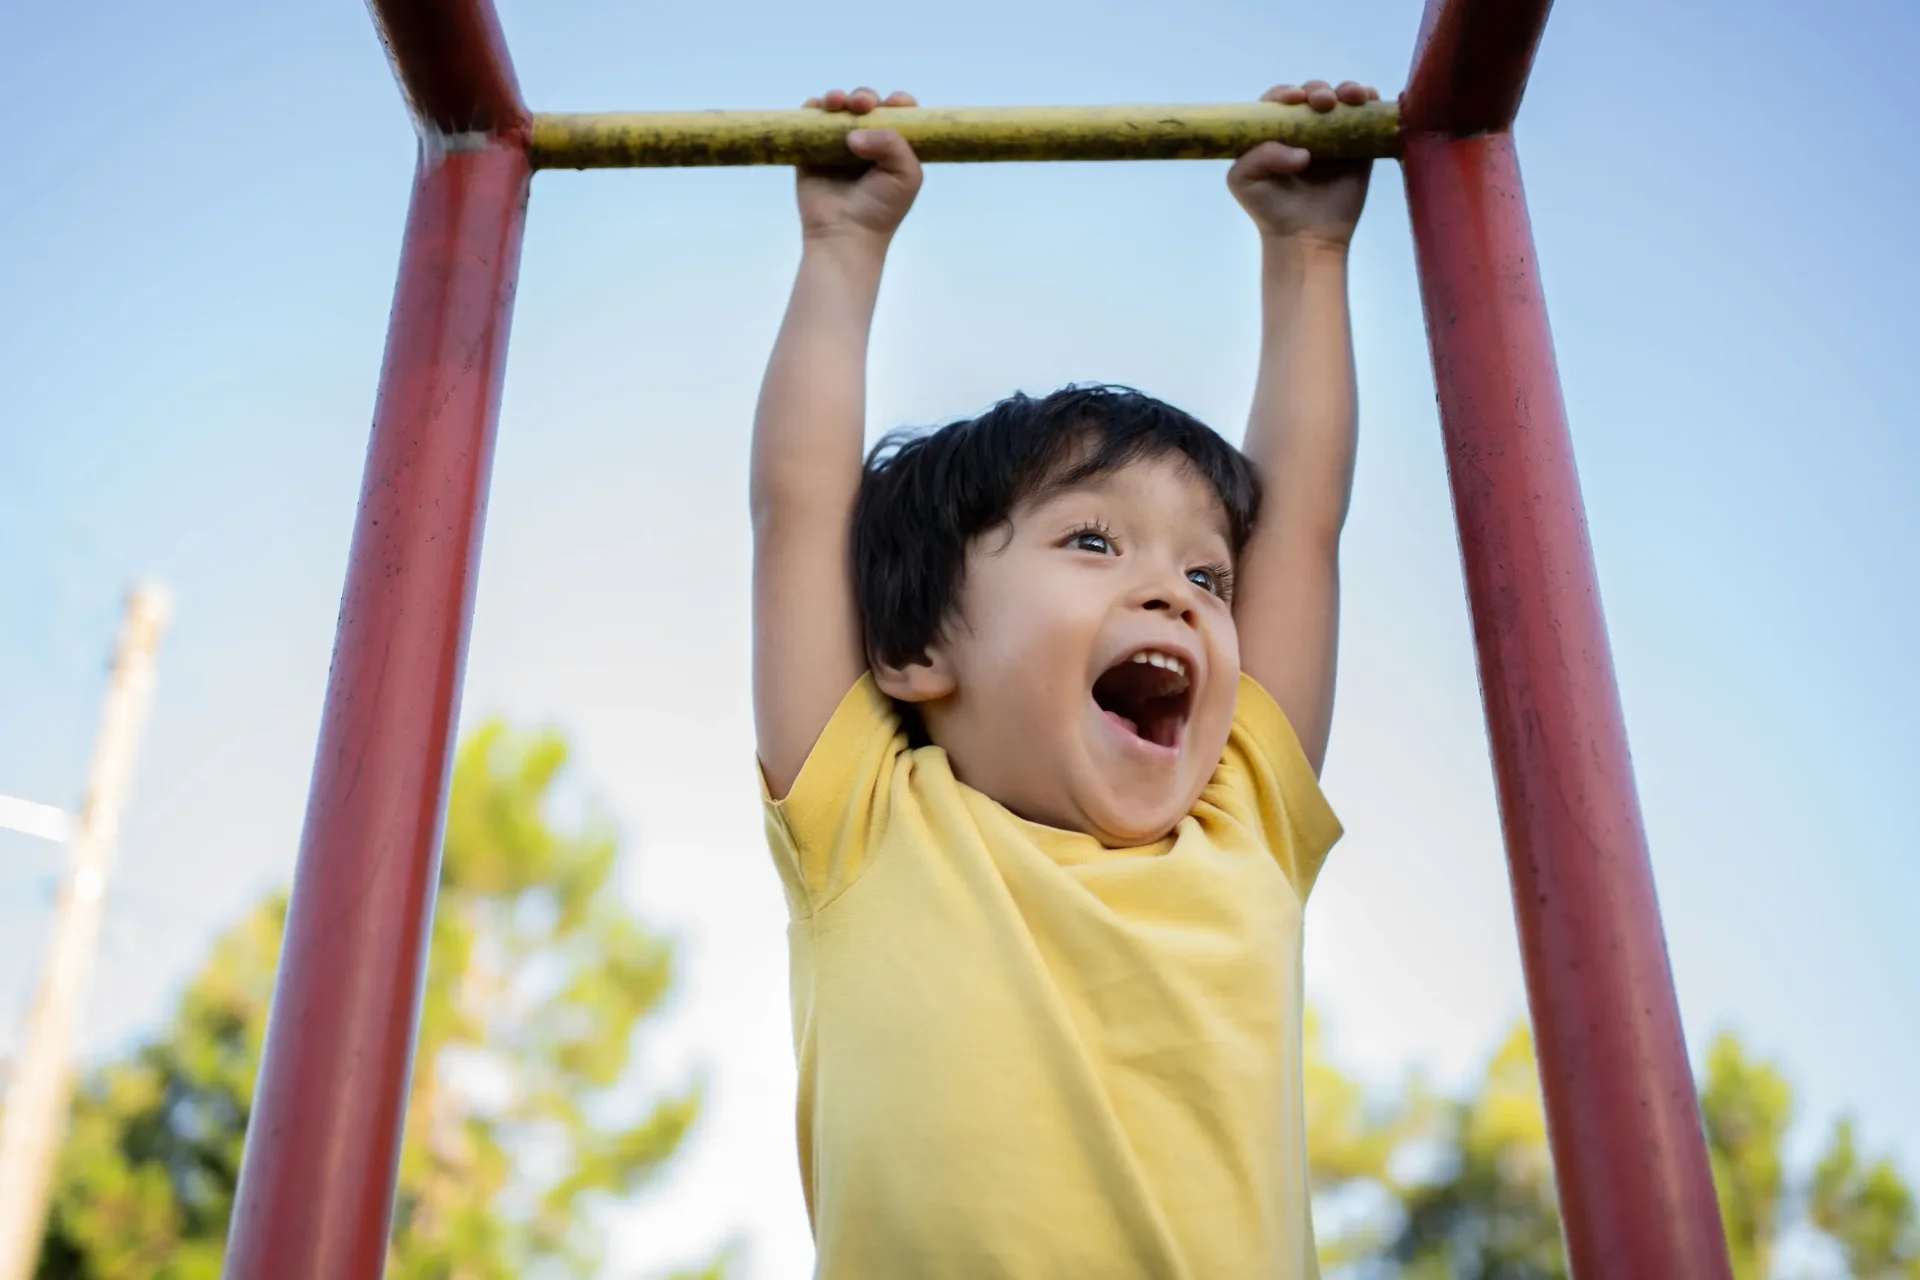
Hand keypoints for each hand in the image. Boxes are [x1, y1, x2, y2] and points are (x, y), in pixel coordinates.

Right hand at [797, 87, 922, 244]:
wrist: (845, 236)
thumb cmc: (881, 209)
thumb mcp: (906, 175)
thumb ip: (893, 143)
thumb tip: (853, 133)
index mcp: (893, 147)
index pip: (899, 113)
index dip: (897, 103)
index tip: (892, 105)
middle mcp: (866, 142)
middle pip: (866, 105)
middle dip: (865, 97)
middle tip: (862, 106)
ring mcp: (837, 145)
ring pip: (838, 108)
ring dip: (838, 98)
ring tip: (837, 103)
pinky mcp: (811, 150)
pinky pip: (809, 120)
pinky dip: (812, 107)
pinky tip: (818, 107)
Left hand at [1229, 81, 1377, 247]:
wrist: (1305, 240)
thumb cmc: (1270, 209)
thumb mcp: (1244, 182)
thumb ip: (1258, 157)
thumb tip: (1303, 152)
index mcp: (1274, 131)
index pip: (1279, 100)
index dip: (1286, 93)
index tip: (1294, 100)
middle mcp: (1304, 127)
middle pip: (1312, 94)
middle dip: (1319, 90)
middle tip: (1323, 102)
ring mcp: (1333, 135)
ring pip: (1342, 99)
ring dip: (1347, 90)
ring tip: (1351, 98)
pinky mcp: (1360, 146)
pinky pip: (1368, 116)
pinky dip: (1371, 102)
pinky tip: (1369, 100)